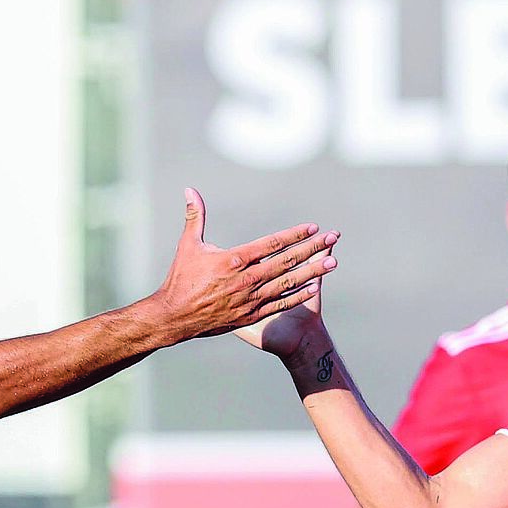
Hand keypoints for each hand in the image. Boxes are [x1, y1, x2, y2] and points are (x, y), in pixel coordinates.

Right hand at [151, 188, 337, 340]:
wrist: (175, 318)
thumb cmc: (181, 279)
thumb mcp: (188, 245)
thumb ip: (195, 217)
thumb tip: (190, 189)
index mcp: (233, 260)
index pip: (271, 244)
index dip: (294, 235)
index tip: (313, 228)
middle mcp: (245, 280)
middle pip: (285, 262)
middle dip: (311, 249)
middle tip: (332, 239)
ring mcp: (250, 299)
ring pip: (287, 283)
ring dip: (311, 272)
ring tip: (332, 263)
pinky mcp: (250, 315)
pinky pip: (279, 304)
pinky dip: (297, 295)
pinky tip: (314, 287)